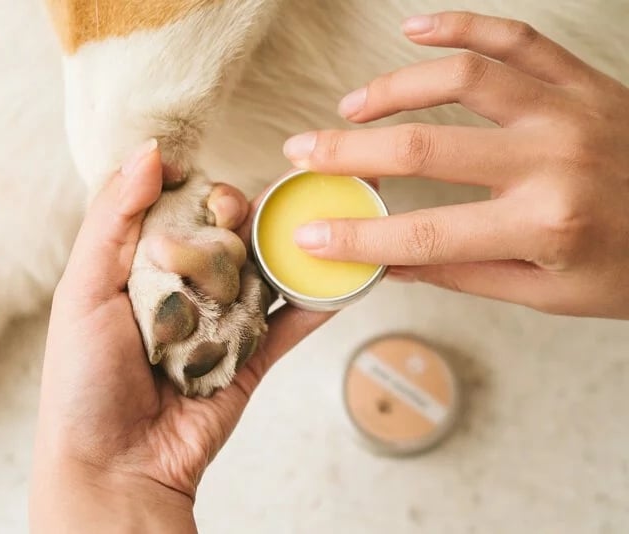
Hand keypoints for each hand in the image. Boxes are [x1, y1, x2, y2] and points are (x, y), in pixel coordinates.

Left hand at [28, 141, 331, 532]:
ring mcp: (221, 321)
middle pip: (223, 234)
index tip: (198, 178)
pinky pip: (290, 324)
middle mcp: (183, 289)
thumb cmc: (84, 380)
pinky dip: (318, 303)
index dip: (189, 188)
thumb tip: (147, 152)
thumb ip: (113, 220)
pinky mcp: (251, 356)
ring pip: (261, 272)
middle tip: (236, 215)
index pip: (173, 208)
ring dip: (285, 247)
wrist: (116, 466)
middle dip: (235, 216)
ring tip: (312, 219)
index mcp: (138, 268)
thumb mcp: (81, 291)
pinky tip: (344, 277)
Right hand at [282, 11, 628, 318]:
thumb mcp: (545, 293)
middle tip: (302, 151)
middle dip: (347, 151)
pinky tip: (415, 28)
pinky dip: (461, 25)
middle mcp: (552, 161)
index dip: (356, 238)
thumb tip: (389, 263)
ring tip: (350, 107)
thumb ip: (461, 272)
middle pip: (423, 147)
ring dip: (392, 88)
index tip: (309, 235)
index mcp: (543, 226)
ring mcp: (569, 111)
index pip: (422, 233)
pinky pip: (516, 38)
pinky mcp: (583, 81)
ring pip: (463, 77)